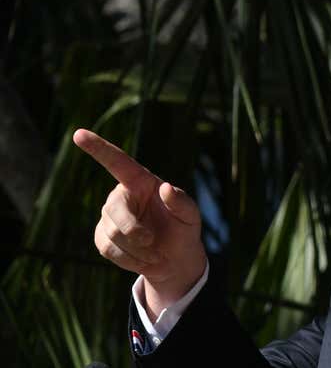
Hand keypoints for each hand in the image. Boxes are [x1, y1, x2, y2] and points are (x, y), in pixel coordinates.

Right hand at [73, 129, 206, 319]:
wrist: (174, 258)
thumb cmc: (183, 229)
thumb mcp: (190, 215)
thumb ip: (181, 202)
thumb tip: (165, 188)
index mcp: (141, 181)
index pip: (117, 162)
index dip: (98, 148)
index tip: (78, 133)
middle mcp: (121, 195)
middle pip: (114, 210)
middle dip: (133, 230)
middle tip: (152, 241)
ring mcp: (109, 216)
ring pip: (112, 233)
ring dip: (137, 248)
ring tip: (155, 252)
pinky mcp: (102, 237)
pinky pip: (108, 249)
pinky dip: (129, 259)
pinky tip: (143, 259)